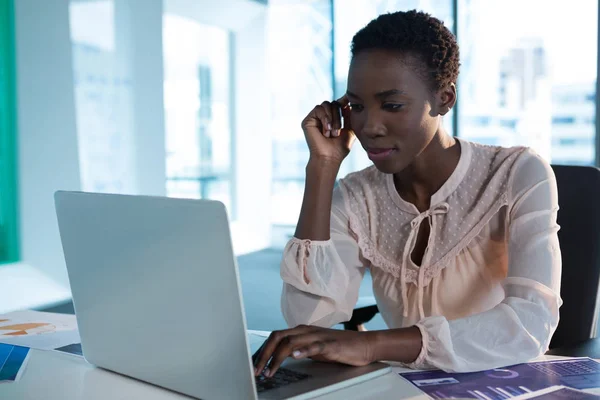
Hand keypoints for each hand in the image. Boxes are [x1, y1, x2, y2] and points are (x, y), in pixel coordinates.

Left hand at [253, 325, 374, 377]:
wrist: (363, 344)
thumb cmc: (339, 348)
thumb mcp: (314, 348)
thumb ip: (299, 348)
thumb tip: (282, 355)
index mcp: (302, 331)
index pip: (275, 336)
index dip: (262, 350)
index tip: (254, 364)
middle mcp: (307, 331)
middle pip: (278, 337)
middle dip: (264, 354)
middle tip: (256, 370)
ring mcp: (318, 336)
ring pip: (291, 341)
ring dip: (277, 357)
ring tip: (269, 371)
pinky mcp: (330, 344)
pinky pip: (315, 345)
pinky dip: (303, 350)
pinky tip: (295, 356)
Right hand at [301, 96, 355, 163]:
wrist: (330, 157)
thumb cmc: (340, 147)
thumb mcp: (350, 128)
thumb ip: (349, 115)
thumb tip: (348, 100)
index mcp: (332, 118)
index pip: (338, 104)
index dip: (344, 101)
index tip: (349, 100)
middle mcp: (323, 117)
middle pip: (333, 103)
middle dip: (338, 115)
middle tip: (339, 131)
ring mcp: (315, 118)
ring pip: (326, 104)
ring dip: (332, 118)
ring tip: (333, 132)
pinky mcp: (308, 120)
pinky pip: (318, 109)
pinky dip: (325, 119)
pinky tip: (326, 130)